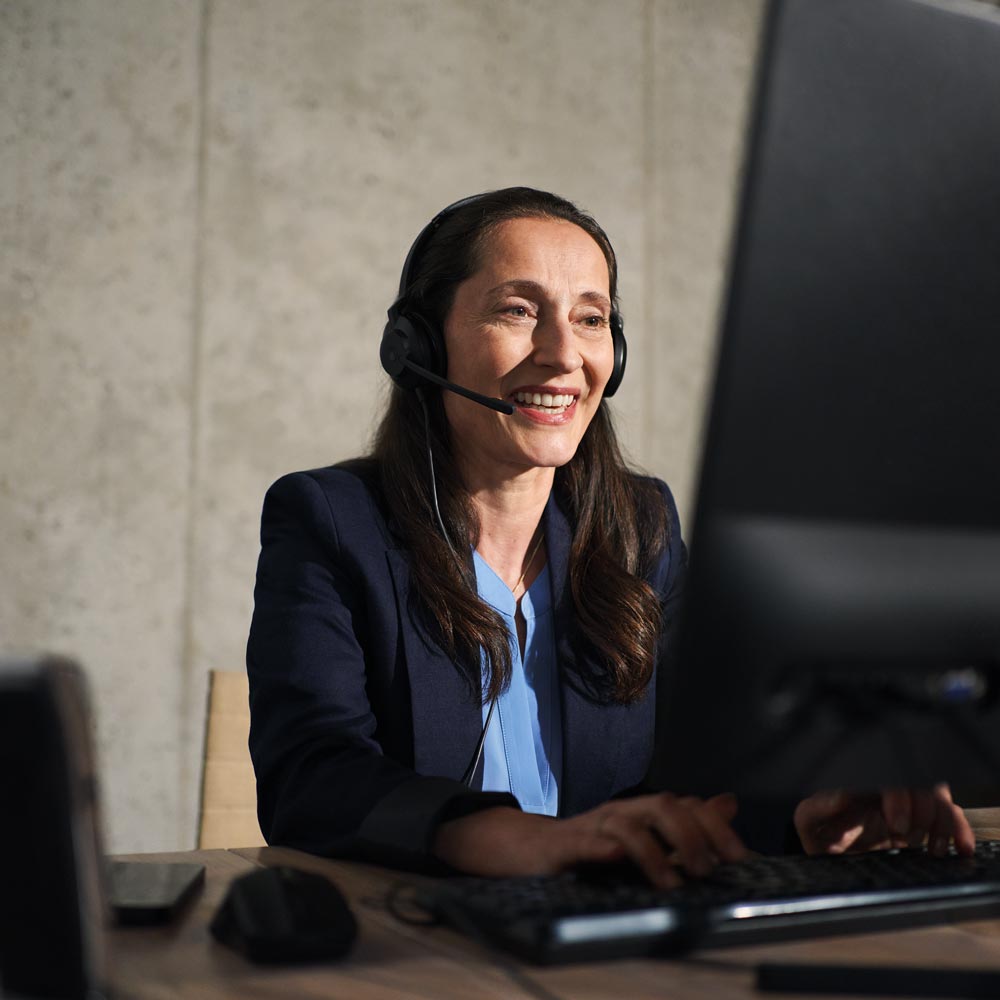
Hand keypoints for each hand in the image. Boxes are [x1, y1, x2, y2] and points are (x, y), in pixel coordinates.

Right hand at [433, 792, 748, 887]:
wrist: (525, 850)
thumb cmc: (588, 848)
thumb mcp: (643, 838)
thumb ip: (687, 824)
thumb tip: (730, 803)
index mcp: (641, 813)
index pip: (686, 806)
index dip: (716, 827)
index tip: (739, 858)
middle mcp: (620, 812)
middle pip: (662, 805)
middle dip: (691, 835)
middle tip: (708, 870)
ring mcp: (591, 826)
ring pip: (627, 822)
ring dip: (654, 850)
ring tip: (674, 881)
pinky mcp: (563, 845)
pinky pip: (583, 842)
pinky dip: (602, 848)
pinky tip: (615, 857)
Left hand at [794, 784, 974, 856]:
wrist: (832, 857)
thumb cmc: (819, 835)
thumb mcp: (808, 823)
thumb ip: (816, 808)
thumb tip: (840, 796)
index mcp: (861, 782)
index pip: (890, 775)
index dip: (900, 796)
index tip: (897, 824)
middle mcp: (886, 788)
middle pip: (920, 782)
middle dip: (923, 808)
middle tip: (907, 836)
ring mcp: (906, 803)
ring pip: (938, 797)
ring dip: (943, 821)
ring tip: (934, 850)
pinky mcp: (921, 822)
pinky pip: (949, 815)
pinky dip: (959, 829)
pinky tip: (959, 849)